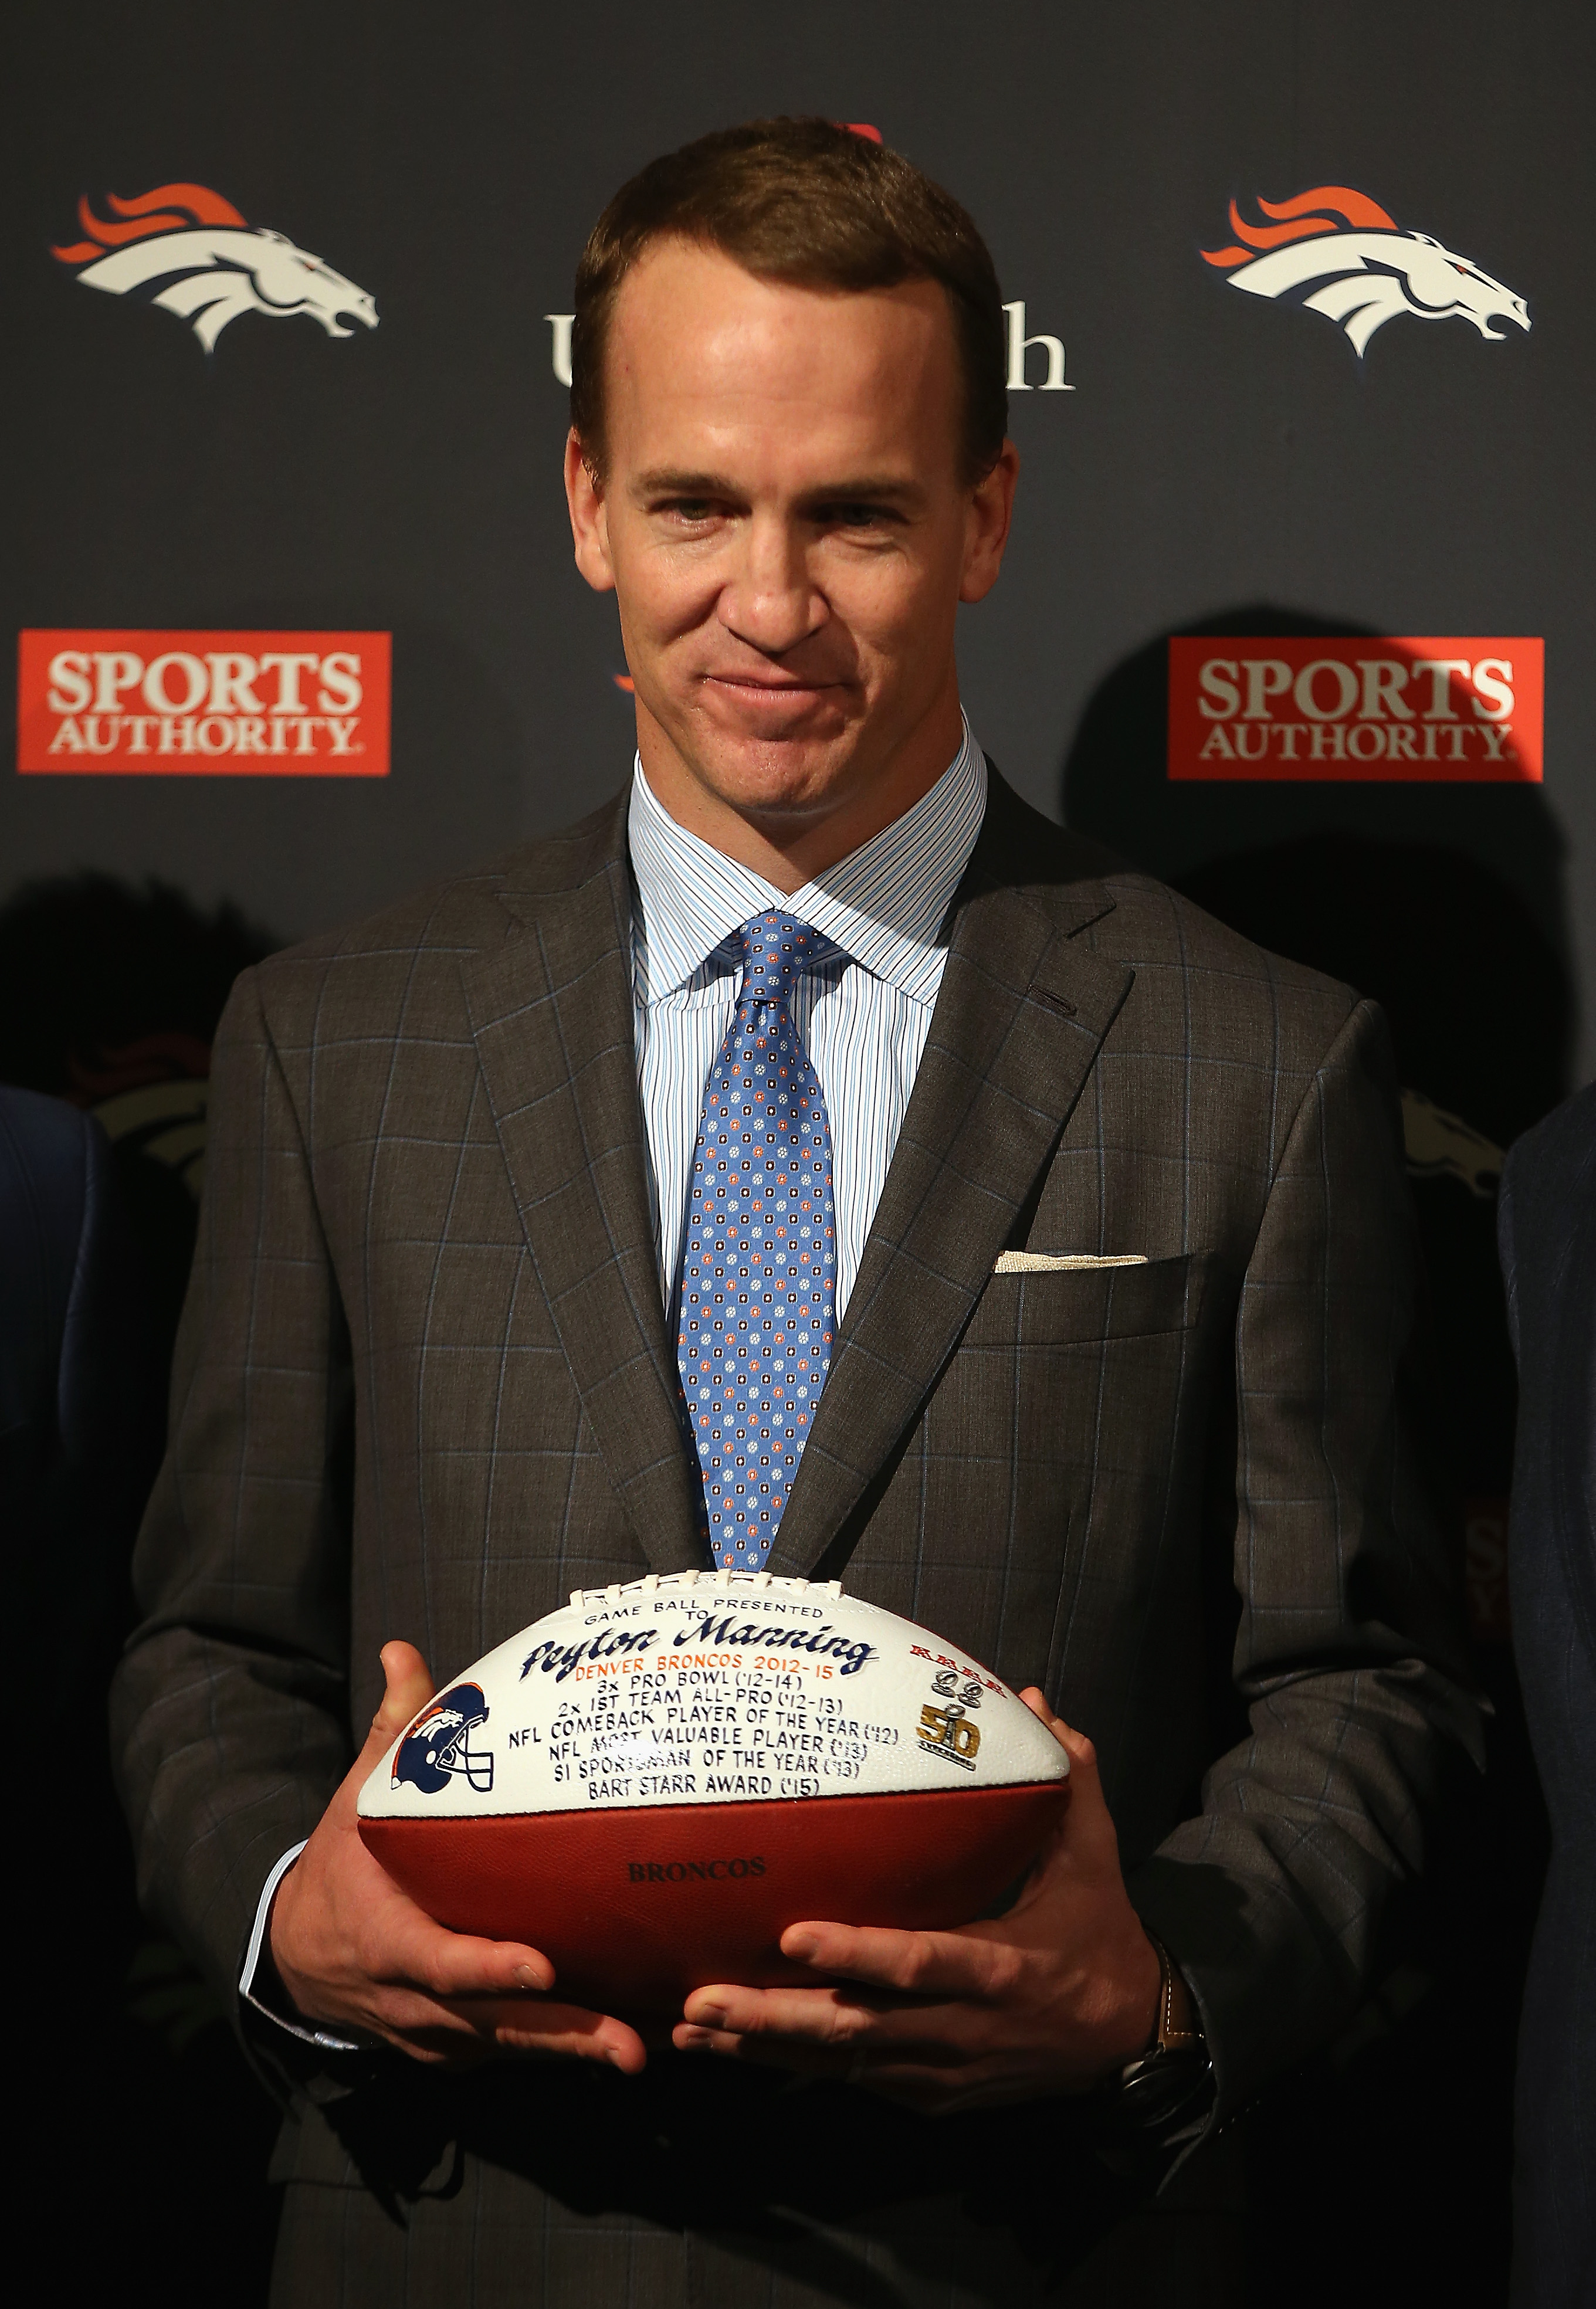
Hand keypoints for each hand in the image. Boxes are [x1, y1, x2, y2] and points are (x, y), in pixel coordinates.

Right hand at [268, 1641, 647, 2071]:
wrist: (297, 1956)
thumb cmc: (344, 1866)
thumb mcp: (354, 1803)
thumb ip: (394, 1732)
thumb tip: (402, 1651)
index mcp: (387, 1941)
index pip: (440, 1962)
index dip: (490, 1969)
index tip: (543, 1966)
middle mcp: (415, 2002)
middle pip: (496, 2025)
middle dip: (565, 2035)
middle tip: (632, 2044)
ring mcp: (439, 2038)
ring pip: (515, 2050)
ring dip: (580, 2052)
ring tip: (650, 2049)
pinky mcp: (460, 2052)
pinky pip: (515, 2055)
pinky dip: (566, 2055)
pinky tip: (634, 2043)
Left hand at [671, 1691, 1159, 2112]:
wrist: (1132, 2042)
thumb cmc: (1100, 1934)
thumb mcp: (1093, 1857)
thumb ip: (1068, 1780)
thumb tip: (1035, 1699)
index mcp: (1000, 1965)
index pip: (919, 1962)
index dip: (856, 1954)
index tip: (792, 1935)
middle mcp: (962, 2027)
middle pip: (857, 2030)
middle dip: (775, 2018)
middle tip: (701, 1997)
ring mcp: (941, 2071)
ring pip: (840, 2066)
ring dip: (763, 2051)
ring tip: (689, 2029)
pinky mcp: (929, 2097)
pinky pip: (852, 2084)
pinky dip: (792, 2072)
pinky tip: (734, 2053)